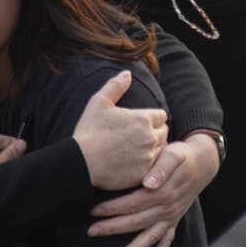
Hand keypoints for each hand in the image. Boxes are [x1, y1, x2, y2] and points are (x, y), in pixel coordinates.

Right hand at [73, 71, 168, 190]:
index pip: (161, 116)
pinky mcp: (144, 173)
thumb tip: (127, 73)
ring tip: (137, 149)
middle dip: (155, 132)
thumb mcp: (99, 102)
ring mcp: (148, 156)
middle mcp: (150, 137)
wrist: (81, 163)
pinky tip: (135, 162)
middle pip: (164, 132)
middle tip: (139, 136)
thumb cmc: (89, 131)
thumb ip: (115, 86)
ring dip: (153, 148)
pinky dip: (148, 163)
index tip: (141, 122)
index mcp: (143, 118)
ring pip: (161, 149)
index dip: (152, 118)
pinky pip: (155, 166)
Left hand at [88, 131, 221, 246]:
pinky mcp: (175, 219)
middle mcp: (168, 208)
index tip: (94, 210)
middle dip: (113, 228)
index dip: (113, 208)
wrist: (204, 162)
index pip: (134, 203)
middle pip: (137, 222)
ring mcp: (172, 216)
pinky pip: (168, 240)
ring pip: (151, 236)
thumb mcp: (173, 154)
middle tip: (92, 232)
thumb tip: (148, 184)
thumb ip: (161, 168)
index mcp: (164, 192)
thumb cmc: (183, 156)